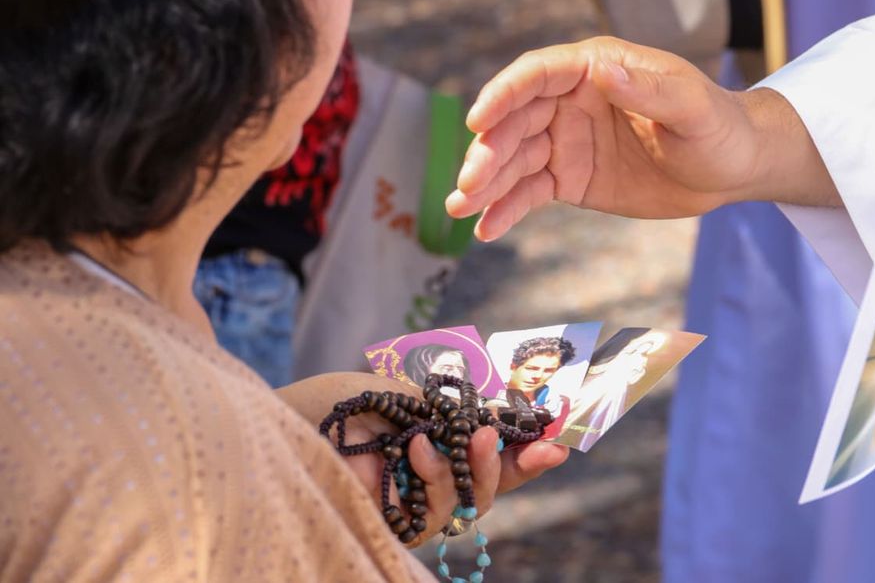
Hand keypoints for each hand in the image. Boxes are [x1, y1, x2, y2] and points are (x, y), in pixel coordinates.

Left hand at [277, 372, 567, 546]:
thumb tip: (492, 416)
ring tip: (476, 435)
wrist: (272, 424)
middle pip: (487, 485)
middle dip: (519, 465)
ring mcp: (407, 507)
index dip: (523, 447)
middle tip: (546, 445)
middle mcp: (423, 480)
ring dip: (482, 470)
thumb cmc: (326, 404)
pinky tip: (417, 450)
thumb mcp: (397, 392)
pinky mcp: (390, 528)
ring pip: (469, 504)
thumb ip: (446, 406)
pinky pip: (433, 514)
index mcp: (430, 444)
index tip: (557, 437)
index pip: (484, 453)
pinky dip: (435, 481)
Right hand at [446, 36, 834, 240]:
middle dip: (488, 152)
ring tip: (459, 211)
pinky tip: (486, 230)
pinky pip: (529, 193)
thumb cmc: (717, 127)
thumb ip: (648, 91)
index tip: (478, 121)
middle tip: (468, 185)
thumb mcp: (691, 108)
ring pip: (515, 160)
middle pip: (515, 122)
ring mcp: (566, 141)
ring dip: (486, 184)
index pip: (537, 75)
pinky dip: (506, 210)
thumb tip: (603, 70)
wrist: (730, 170)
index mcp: (594, 69)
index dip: (503, 95)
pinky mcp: (569, 178)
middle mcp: (570, 101)